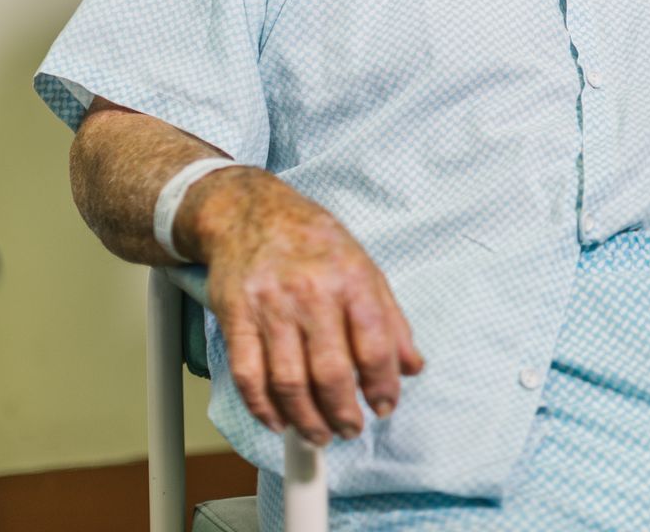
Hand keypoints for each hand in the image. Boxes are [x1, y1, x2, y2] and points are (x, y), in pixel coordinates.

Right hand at [186, 170, 424, 445]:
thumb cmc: (313, 242)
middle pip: (330, 372)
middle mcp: (312, 293)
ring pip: (288, 381)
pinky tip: (278, 420)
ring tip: (318, 434)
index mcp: (352, 279)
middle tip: (350, 430)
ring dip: (305, 419)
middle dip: (344, 412)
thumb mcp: (365, 269)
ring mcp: (270, 307)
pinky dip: (262, 407)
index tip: (385, 407)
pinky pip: (248, 375)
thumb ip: (391, 321)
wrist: (249, 213)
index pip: (374, 346)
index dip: (383, 385)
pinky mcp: (236, 317)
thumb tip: (413, 367)